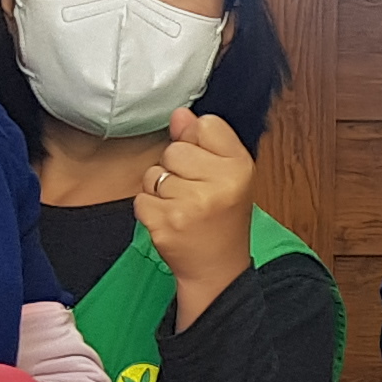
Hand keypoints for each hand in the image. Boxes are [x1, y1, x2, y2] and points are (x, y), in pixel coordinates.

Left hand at [141, 108, 258, 325]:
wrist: (218, 267)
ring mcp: (192, 204)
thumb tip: (179, 114)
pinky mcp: (167, 222)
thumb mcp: (225, 174)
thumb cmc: (221, 216)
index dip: (198, 143)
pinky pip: (141, 198)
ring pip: (154, 174)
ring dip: (160, 190)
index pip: (205, 125)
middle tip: (194, 192)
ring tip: (182, 207)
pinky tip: (170, 220)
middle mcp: (220, 183)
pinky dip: (150, 209)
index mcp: (240, 166)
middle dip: (176, 168)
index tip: (207, 165)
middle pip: (174, 149)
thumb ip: (202, 142)